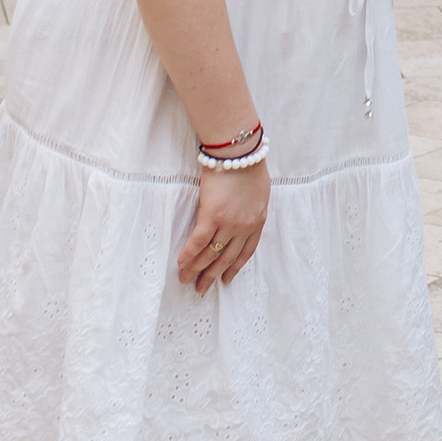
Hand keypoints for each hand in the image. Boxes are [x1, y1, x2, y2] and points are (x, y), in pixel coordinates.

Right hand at [177, 160, 268, 293]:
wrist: (240, 151)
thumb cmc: (249, 164)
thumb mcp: (260, 190)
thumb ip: (252, 206)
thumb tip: (244, 213)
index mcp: (258, 220)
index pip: (246, 251)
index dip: (235, 268)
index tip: (226, 279)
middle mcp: (245, 227)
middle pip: (227, 258)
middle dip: (213, 275)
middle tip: (201, 289)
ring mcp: (229, 223)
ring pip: (211, 254)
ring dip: (197, 269)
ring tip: (185, 280)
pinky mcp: (212, 216)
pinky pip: (198, 242)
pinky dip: (189, 255)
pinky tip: (180, 264)